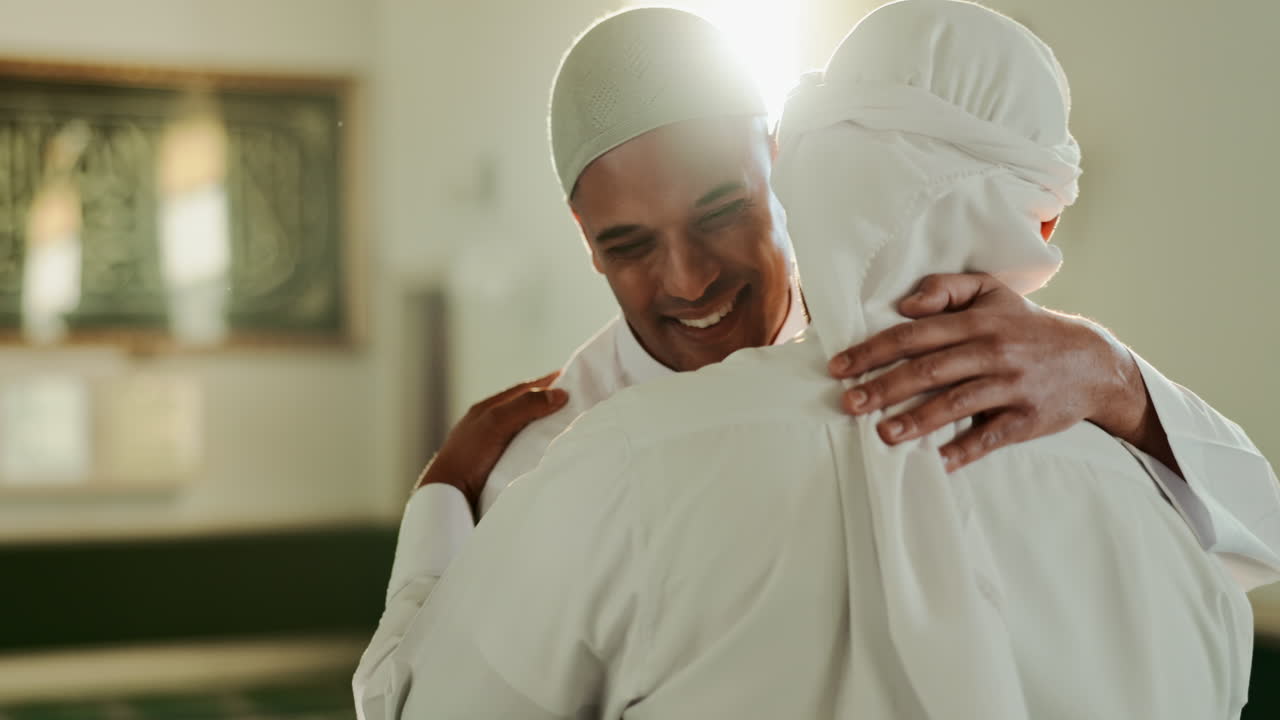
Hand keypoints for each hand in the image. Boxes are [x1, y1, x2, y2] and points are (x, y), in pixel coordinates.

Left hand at [417, 371, 568, 507]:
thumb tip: (559, 394)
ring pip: (524, 430)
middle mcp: (488, 425)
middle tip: (578, 402)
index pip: (523, 390)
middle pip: (525, 409)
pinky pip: (522, 450)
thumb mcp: (496, 423)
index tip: (573, 377)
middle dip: (549, 404)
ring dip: (544, 427)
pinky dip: (537, 447)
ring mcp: (491, 447)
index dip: (547, 383)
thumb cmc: (467, 456)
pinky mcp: (495, 468)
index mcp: (486, 409)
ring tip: (569, 427)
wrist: (448, 497)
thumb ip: (525, 406)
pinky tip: (548, 453)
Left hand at [827, 273, 1143, 470]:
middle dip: (884, 387)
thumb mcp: (993, 293)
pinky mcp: (1027, 419)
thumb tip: (905, 305)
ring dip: (917, 420)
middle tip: (848, 403)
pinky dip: (965, 450)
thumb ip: (946, 288)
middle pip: (929, 370)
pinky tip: (936, 461)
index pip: (914, 335)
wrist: (1092, 362)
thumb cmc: (1026, 327)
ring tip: (883, 434)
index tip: (839, 367)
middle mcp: (992, 351)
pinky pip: (991, 436)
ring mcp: (1011, 386)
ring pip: (957, 403)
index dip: (874, 350)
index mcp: (977, 322)